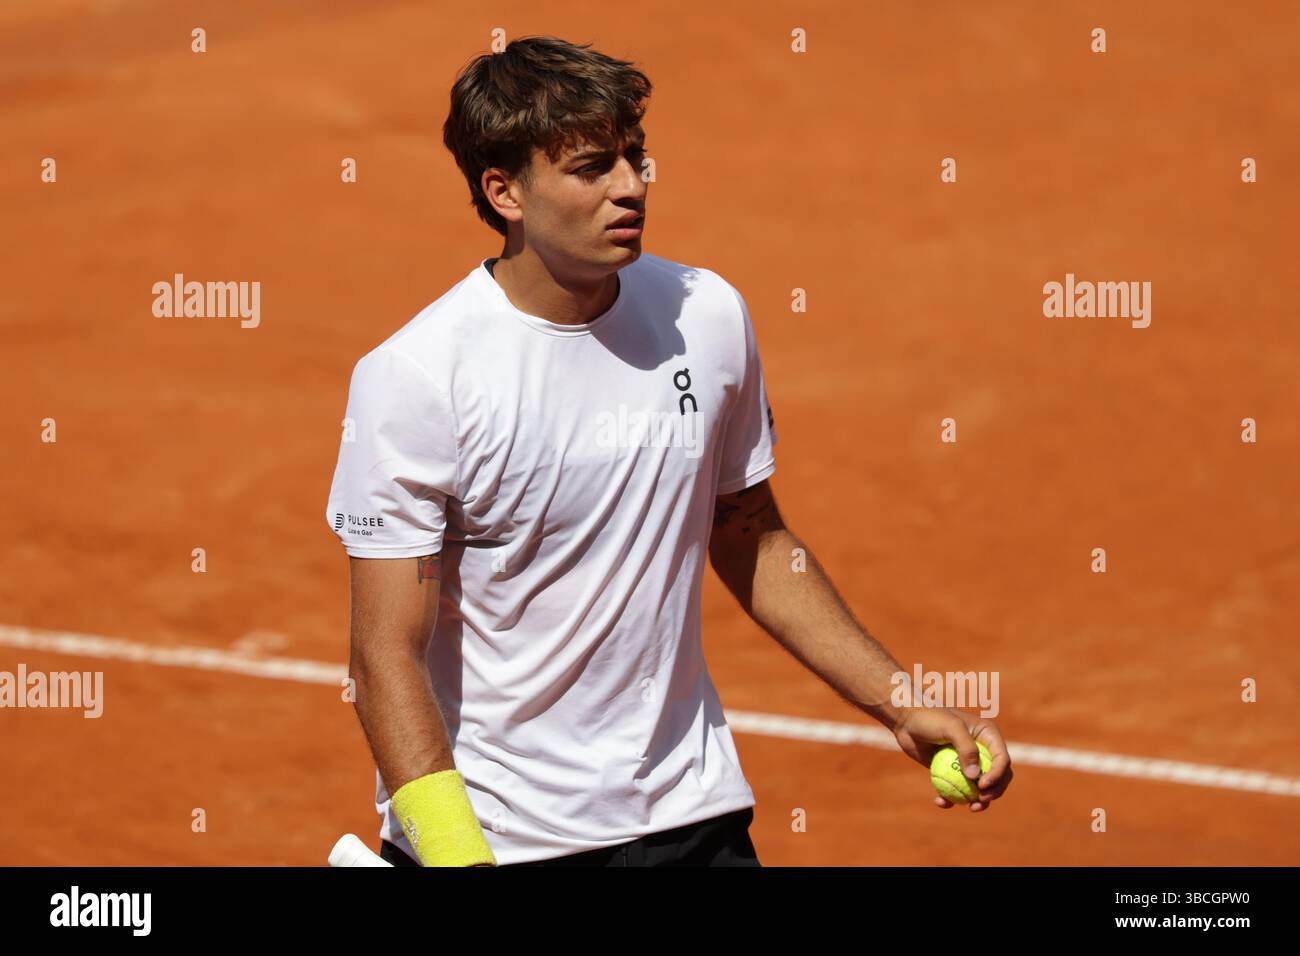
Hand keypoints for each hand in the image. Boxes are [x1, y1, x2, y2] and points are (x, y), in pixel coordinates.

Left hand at [891, 706, 1012, 811]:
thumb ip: (966, 748)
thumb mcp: (951, 727)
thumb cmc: (930, 718)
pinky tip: (940, 802)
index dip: (997, 775)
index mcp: (988, 736)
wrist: (907, 720)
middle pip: (998, 777)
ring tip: (970, 807)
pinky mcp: (952, 772)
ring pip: (980, 788)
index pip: (1002, 759)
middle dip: (993, 792)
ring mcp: (968, 762)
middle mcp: (982, 750)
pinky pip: (958, 790)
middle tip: (980, 800)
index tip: (982, 785)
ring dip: (978, 801)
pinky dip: (952, 799)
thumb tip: (975, 777)